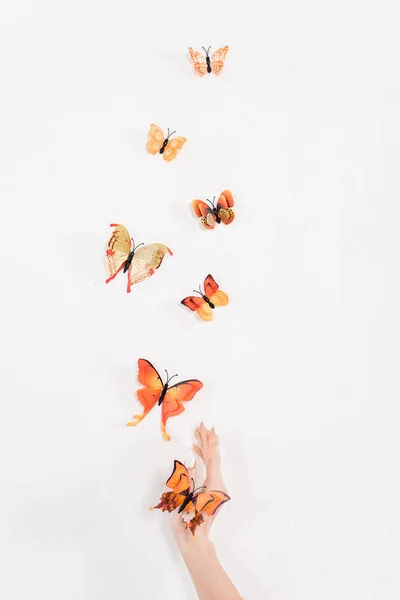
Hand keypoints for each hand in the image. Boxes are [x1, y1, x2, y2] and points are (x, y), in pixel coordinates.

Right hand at [172, 424, 227, 550]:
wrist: (195, 541)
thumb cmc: (189, 523)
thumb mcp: (186, 498)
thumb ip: (189, 478)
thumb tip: (192, 462)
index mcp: (214, 484)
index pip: (213, 458)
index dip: (210, 441)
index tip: (208, 427)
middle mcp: (218, 484)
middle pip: (213, 458)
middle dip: (207, 441)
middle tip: (201, 425)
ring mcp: (215, 488)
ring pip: (210, 463)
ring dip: (204, 449)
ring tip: (197, 434)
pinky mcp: (210, 491)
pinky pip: (207, 470)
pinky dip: (202, 460)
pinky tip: (196, 453)